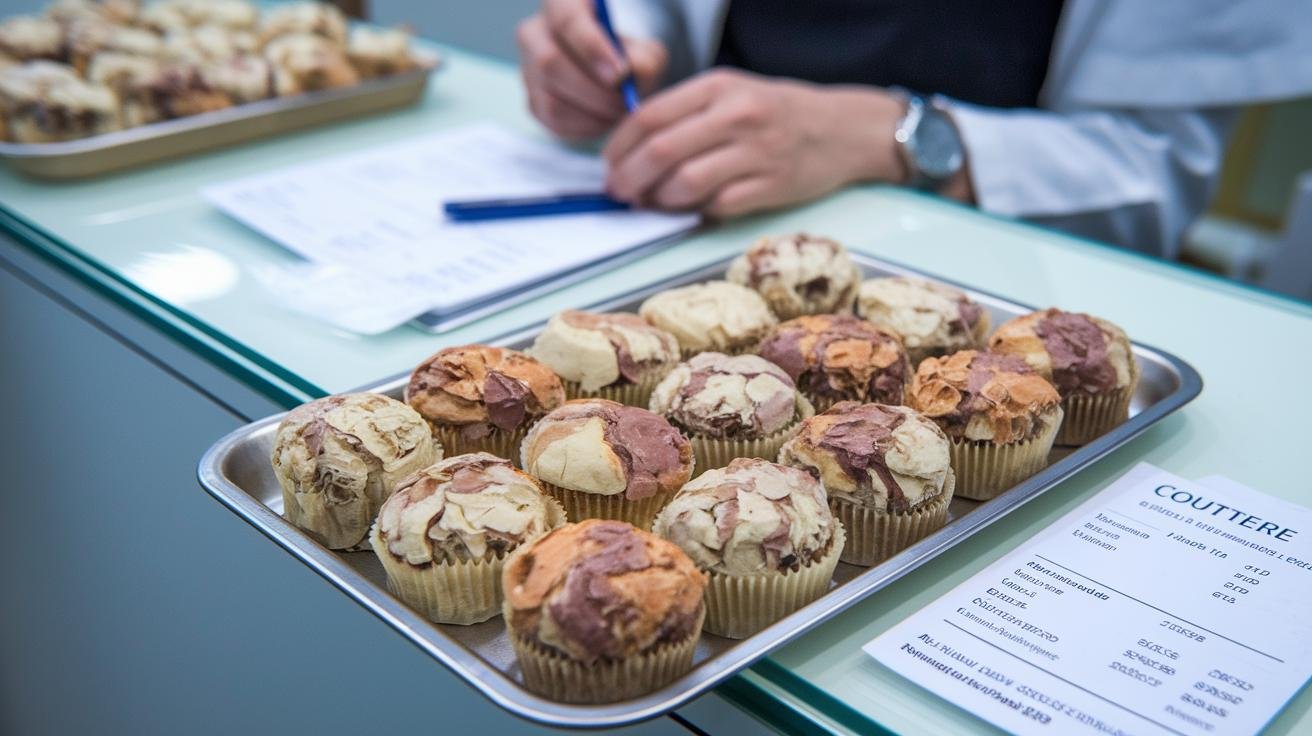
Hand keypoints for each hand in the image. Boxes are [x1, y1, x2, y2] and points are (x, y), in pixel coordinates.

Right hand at [516, 0, 667, 140]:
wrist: (610, 74)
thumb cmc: (628, 56)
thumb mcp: (646, 51)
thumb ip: (644, 59)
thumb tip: (629, 72)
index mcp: (560, 3)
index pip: (566, 20)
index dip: (592, 48)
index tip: (620, 75)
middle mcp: (533, 32)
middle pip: (550, 62)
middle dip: (594, 91)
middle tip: (625, 103)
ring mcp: (527, 70)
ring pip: (551, 99)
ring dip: (591, 114)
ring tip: (618, 113)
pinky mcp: (532, 102)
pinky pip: (553, 122)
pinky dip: (584, 128)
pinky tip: (604, 120)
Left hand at [603, 68, 911, 217]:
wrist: (844, 130)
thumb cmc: (779, 112)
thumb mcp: (732, 93)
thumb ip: (685, 114)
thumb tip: (632, 150)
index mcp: (719, 87)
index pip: (650, 116)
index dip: (619, 146)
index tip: (610, 164)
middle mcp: (736, 115)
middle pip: (661, 150)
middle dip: (629, 177)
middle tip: (619, 191)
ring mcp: (756, 153)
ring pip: (685, 182)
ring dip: (658, 199)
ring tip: (651, 202)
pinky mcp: (771, 186)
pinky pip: (717, 206)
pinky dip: (694, 211)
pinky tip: (688, 208)